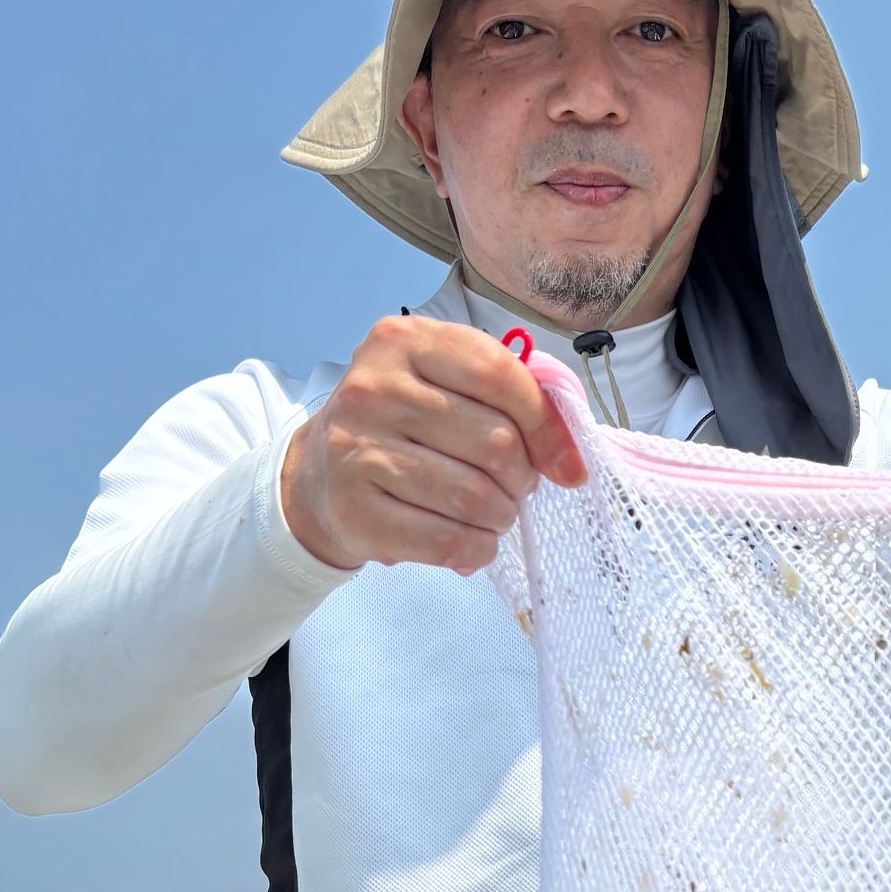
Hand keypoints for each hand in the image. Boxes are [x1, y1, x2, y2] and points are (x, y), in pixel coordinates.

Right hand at [280, 318, 584, 575]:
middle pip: (495, 442)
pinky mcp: (354, 510)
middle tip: (514, 488)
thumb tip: (571, 459)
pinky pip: (446, 541)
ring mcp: (357, 449)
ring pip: (475, 497)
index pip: (499, 375)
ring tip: (494, 514)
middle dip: (523, 478)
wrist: (319, 477)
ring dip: (501, 517)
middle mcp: (373, 388)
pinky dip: (477, 550)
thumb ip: (509, 399)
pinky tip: (474, 542)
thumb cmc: (403, 428)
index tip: (568, 466)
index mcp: (404, 341)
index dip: (548, 427)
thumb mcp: (446, 387)